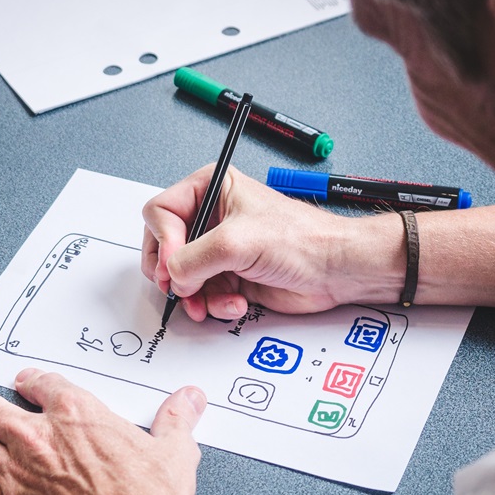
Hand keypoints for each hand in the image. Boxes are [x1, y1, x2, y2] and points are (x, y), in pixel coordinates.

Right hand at [142, 165, 405, 321]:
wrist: (334, 271)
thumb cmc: (301, 240)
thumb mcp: (236, 242)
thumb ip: (193, 259)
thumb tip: (171, 277)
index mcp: (211, 189)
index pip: (160, 212)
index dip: (164, 241)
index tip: (175, 265)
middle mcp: (211, 218)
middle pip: (165, 247)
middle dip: (173, 273)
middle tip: (180, 288)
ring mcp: (219, 250)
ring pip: (181, 277)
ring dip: (195, 296)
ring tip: (210, 302)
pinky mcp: (229, 277)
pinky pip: (203, 295)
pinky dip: (215, 305)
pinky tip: (236, 303)